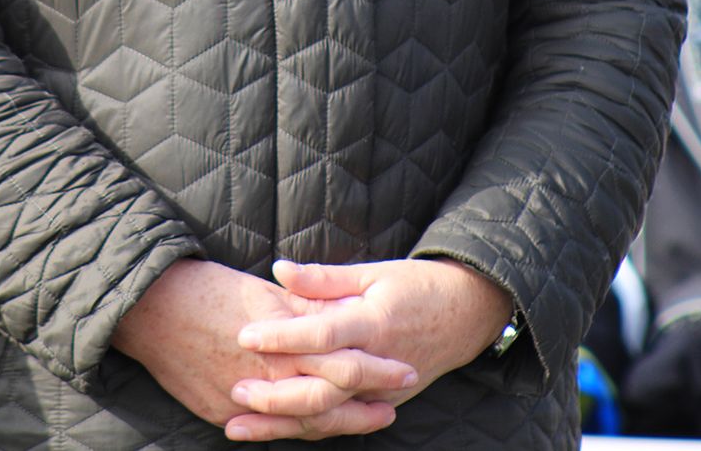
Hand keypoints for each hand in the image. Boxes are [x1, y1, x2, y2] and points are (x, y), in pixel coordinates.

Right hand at [111, 258, 414, 436]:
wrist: (149, 309)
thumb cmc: (205, 288)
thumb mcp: (260, 290)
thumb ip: (300, 306)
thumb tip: (335, 313)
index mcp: (281, 337)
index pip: (342, 360)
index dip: (376, 368)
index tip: (403, 367)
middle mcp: (267, 373)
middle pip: (329, 401)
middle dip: (366, 406)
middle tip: (395, 405)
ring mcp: (244, 399)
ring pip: (302, 422)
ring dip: (338, 424)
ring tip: (367, 421)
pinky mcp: (223, 412)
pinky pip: (268, 429)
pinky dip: (295, 429)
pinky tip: (313, 428)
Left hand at [225, 257, 510, 440]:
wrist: (465, 314)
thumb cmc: (415, 286)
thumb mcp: (373, 272)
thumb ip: (324, 278)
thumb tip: (279, 269)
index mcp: (372, 323)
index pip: (322, 334)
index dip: (282, 335)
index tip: (244, 334)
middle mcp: (376, 365)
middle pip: (321, 389)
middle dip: (276, 395)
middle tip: (234, 389)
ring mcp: (381, 392)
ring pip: (326, 417)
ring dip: (281, 424)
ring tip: (237, 423)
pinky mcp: (381, 404)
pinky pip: (338, 422)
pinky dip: (304, 429)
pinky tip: (272, 431)